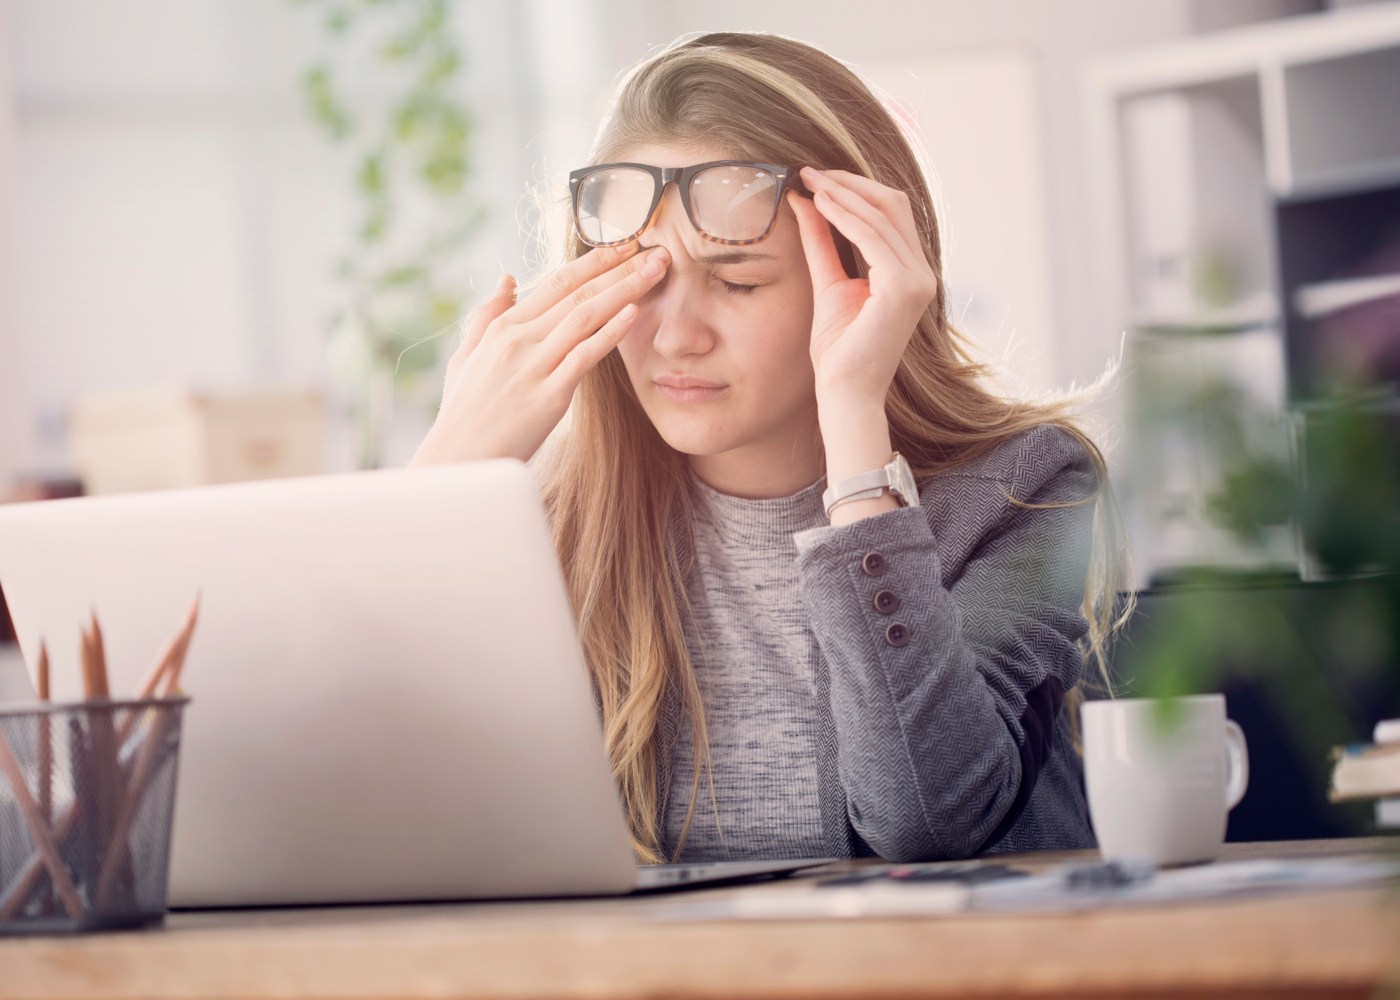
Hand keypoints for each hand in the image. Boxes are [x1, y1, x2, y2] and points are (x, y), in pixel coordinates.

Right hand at [410, 243, 670, 464]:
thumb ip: (487, 315)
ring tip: (656, 270)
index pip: (557, 282)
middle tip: (656, 250)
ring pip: (585, 316)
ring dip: (625, 289)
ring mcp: (533, 367)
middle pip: (577, 293)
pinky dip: (611, 332)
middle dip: (619, 268)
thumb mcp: (467, 357)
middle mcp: (518, 340)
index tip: (624, 245)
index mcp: (503, 328)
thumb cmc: (463, 413)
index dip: (594, 261)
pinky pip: (584, 357)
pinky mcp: (548, 397)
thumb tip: (507, 278)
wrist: (457, 460)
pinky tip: (634, 313)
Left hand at [788, 167, 937, 408]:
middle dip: (850, 183)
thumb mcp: (828, 283)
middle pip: (892, 205)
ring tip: (810, 181)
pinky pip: (874, 238)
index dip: (855, 188)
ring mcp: (918, 281)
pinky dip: (846, 216)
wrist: (844, 392)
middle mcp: (922, 273)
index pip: (890, 213)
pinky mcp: (903, 289)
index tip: (817, 177)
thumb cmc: (839, 350)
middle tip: (811, 171)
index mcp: (910, 272)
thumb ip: (822, 243)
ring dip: (844, 193)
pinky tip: (820, 204)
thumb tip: (806, 201)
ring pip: (883, 215)